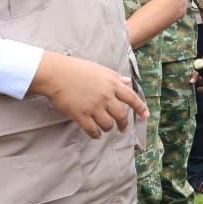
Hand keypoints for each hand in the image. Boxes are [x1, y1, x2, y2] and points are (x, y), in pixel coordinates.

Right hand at [29, 51, 148, 139]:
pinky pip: (92, 130)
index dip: (140, 108)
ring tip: (106, 128)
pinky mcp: (81, 115)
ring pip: (108, 124)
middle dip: (124, 124)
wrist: (56, 74)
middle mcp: (105, 96)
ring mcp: (93, 107)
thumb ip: (115, 77)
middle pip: (121, 115)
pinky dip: (96, 134)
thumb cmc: (77, 69)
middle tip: (123, 128)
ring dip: (108, 128)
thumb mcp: (100, 69)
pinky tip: (95, 134)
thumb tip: (128, 82)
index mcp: (112, 84)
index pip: (131, 98)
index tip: (145, 115)